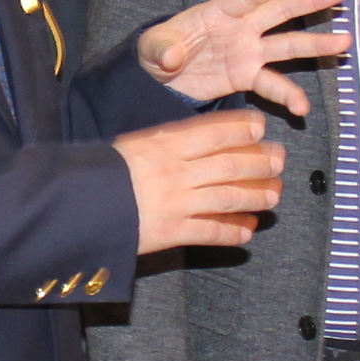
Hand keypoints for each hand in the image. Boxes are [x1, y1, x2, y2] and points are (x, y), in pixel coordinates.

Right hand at [114, 108, 286, 253]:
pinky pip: (210, 232)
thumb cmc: (105, 171)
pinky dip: (232, 232)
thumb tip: (208, 137)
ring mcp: (176, 204)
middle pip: (229, 165)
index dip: (242, 129)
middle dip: (260, 164)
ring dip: (255, 197)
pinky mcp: (171, 233)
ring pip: (227, 198)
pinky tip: (247, 231)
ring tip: (273, 196)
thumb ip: (170, 140)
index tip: (261, 128)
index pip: (214, 132)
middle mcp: (175, 172)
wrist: (79, 206)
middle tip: (279, 162)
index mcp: (165, 144)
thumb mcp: (137, 143)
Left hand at [136, 0, 350, 118]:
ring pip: (288, 45)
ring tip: (344, 42)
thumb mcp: (152, 47)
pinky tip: (302, 107)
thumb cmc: (158, 51)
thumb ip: (162, 48)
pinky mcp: (249, 76)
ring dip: (316, 44)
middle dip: (309, 1)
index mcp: (219, 11)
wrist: (161, 78)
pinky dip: (288, 95)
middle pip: (280, 11)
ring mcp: (249, 51)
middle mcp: (241, 27)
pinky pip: (273, 85)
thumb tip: (172, 57)